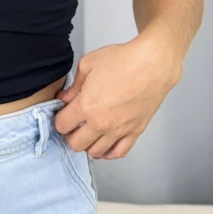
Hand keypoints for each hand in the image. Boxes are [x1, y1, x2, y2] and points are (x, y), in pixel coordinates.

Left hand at [53, 34, 180, 159]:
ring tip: (89, 133)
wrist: (153, 64)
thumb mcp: (88, 64)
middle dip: (71, 135)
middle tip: (74, 125)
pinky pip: (118, 153)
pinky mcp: (135, 132)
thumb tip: (65, 98)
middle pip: (76, 144)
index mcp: (86, 106)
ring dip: (89, 144)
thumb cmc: (124, 60)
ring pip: (95, 152)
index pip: (61, 125)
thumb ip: (74, 86)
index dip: (60, 119)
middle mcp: (101, 123)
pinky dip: (109, 153)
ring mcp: (119, 130)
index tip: (63, 114)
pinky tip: (105, 146)